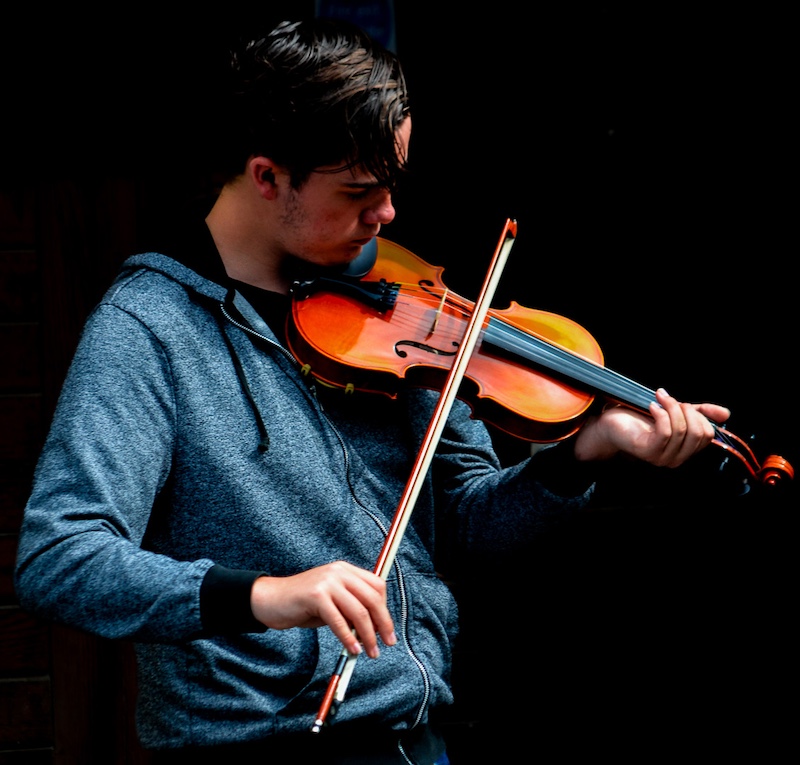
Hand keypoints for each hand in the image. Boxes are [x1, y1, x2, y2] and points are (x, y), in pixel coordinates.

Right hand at [249, 561, 396, 657]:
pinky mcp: (316, 595)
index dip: (385, 609)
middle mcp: (338, 572)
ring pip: (358, 611)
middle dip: (383, 623)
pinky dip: (348, 638)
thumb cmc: (302, 603)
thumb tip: (375, 629)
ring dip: (368, 635)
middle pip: (372, 598)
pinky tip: (352, 649)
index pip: (377, 586)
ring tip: (371, 651)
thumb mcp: (332, 601)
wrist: (271, 600)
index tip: (387, 629)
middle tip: (388, 642)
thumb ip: (351, 609)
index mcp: (345, 570)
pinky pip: (338, 620)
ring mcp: (327, 582)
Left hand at [574, 388, 730, 466]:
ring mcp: (662, 458)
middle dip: (686, 410)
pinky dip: (661, 413)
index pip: (708, 434)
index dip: (698, 414)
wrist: (609, 422)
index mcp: (685, 450)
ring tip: (658, 398)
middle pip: (699, 433)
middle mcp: (676, 459)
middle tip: (668, 400)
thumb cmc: (639, 417)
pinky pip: (666, 431)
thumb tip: (726, 414)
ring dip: (671, 407)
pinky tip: (651, 405)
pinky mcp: (648, 452)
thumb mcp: (674, 411)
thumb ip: (699, 412)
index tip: (680, 403)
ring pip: (682, 430)